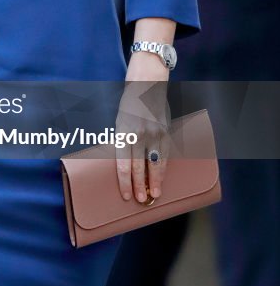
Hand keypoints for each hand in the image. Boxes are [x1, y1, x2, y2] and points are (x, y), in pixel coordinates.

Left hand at [114, 78, 169, 202]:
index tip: (125, 195)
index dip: (124, 182)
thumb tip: (126, 164)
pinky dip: (163, 167)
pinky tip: (162, 177)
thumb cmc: (129, 105)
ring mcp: (154, 133)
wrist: (147, 85)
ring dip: (155, 181)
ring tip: (155, 195)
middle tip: (140, 200)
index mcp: (123, 133)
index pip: (123, 164)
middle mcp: (138, 135)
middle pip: (139, 167)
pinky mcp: (165, 131)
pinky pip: (165, 154)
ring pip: (154, 163)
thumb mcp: (120, 122)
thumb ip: (123, 142)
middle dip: (139, 186)